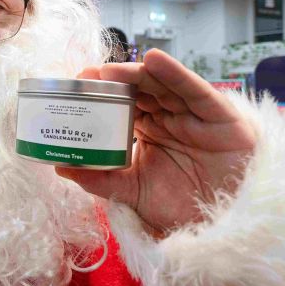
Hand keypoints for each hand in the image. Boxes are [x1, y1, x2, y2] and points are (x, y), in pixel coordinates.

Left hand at [56, 49, 255, 237]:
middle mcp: (169, 117)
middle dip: (114, 80)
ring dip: (137, 74)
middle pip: (140, 90)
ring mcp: (193, 114)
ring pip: (163, 86)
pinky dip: (175, 74)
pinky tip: (155, 60)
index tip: (75, 86)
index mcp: (148, 130)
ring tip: (111, 69)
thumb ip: (102, 180)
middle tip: (88, 74)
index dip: (102, 94)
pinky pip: (195, 90)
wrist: (223, 225)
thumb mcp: (133, 192)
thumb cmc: (182, 206)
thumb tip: (61, 167)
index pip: (122, 104)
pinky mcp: (219, 115)